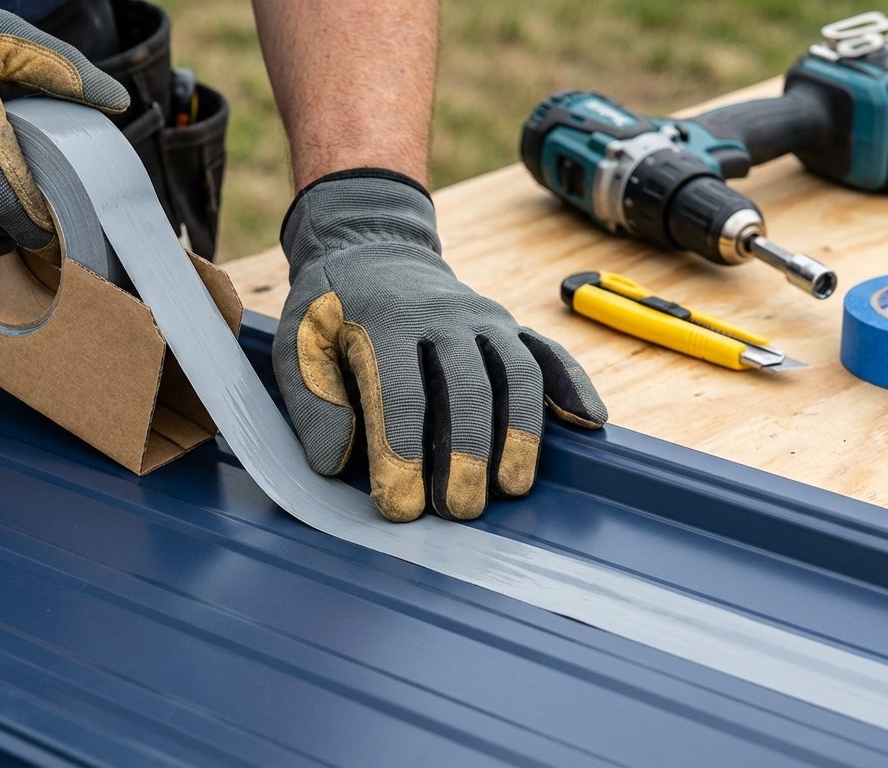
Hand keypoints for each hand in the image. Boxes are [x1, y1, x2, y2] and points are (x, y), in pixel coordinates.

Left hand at [274, 171, 607, 521]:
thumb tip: (337, 462)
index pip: (401, 393)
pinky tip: (590, 423)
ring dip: (522, 433)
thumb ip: (313, 402)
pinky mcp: (510, 325)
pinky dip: (574, 386)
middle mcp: (444, 315)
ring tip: (513, 487)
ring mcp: (484, 318)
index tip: (400, 507)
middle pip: (467, 387)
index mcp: (385, 320)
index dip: (402, 454)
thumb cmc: (331, 310)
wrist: (372, 248)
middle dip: (467, 453)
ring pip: (517, 372)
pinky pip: (549, 353)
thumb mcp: (297, 343)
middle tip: (460, 510)